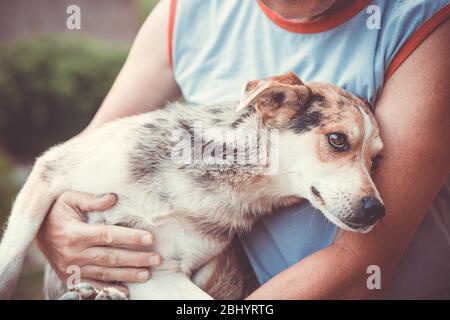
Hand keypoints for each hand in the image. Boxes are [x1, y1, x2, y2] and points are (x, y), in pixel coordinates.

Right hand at [35, 191, 160, 294]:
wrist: (36, 231)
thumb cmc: (57, 211)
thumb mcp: (69, 198)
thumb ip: (91, 200)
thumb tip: (113, 198)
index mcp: (75, 233)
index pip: (108, 236)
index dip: (130, 238)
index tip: (150, 239)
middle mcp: (74, 254)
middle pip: (111, 258)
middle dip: (136, 259)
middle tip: (157, 259)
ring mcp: (72, 268)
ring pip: (105, 273)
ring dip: (128, 274)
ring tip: (147, 274)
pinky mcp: (71, 277)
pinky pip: (93, 286)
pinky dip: (110, 289)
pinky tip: (126, 291)